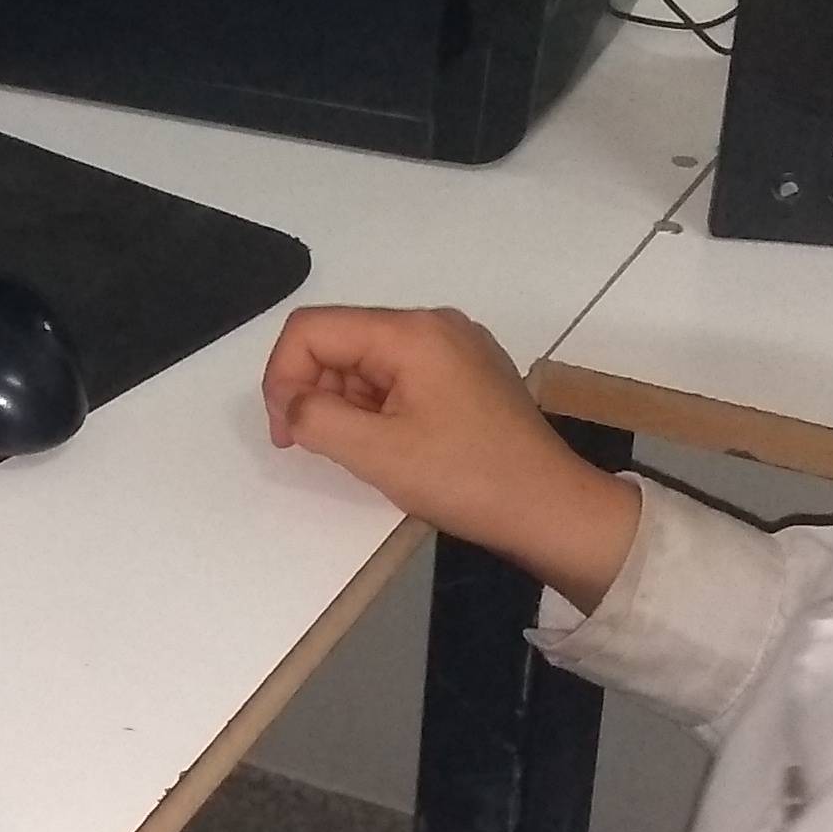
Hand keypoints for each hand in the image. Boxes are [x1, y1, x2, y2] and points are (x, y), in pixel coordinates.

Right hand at [263, 305, 638, 612]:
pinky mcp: (469, 373)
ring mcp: (456, 347)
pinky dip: (380, 407)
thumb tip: (290, 402)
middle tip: (317, 449)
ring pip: (369, 361)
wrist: (550, 507)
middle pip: (341, 340)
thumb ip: (315, 418)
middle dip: (315, 391)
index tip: (287, 433)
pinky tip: (392, 445)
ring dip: (348, 403)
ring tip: (364, 452)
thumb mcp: (376, 453)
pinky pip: (402, 376)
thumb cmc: (466, 478)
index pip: (312, 329)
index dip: (282, 377)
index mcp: (410, 332)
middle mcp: (434, 324)